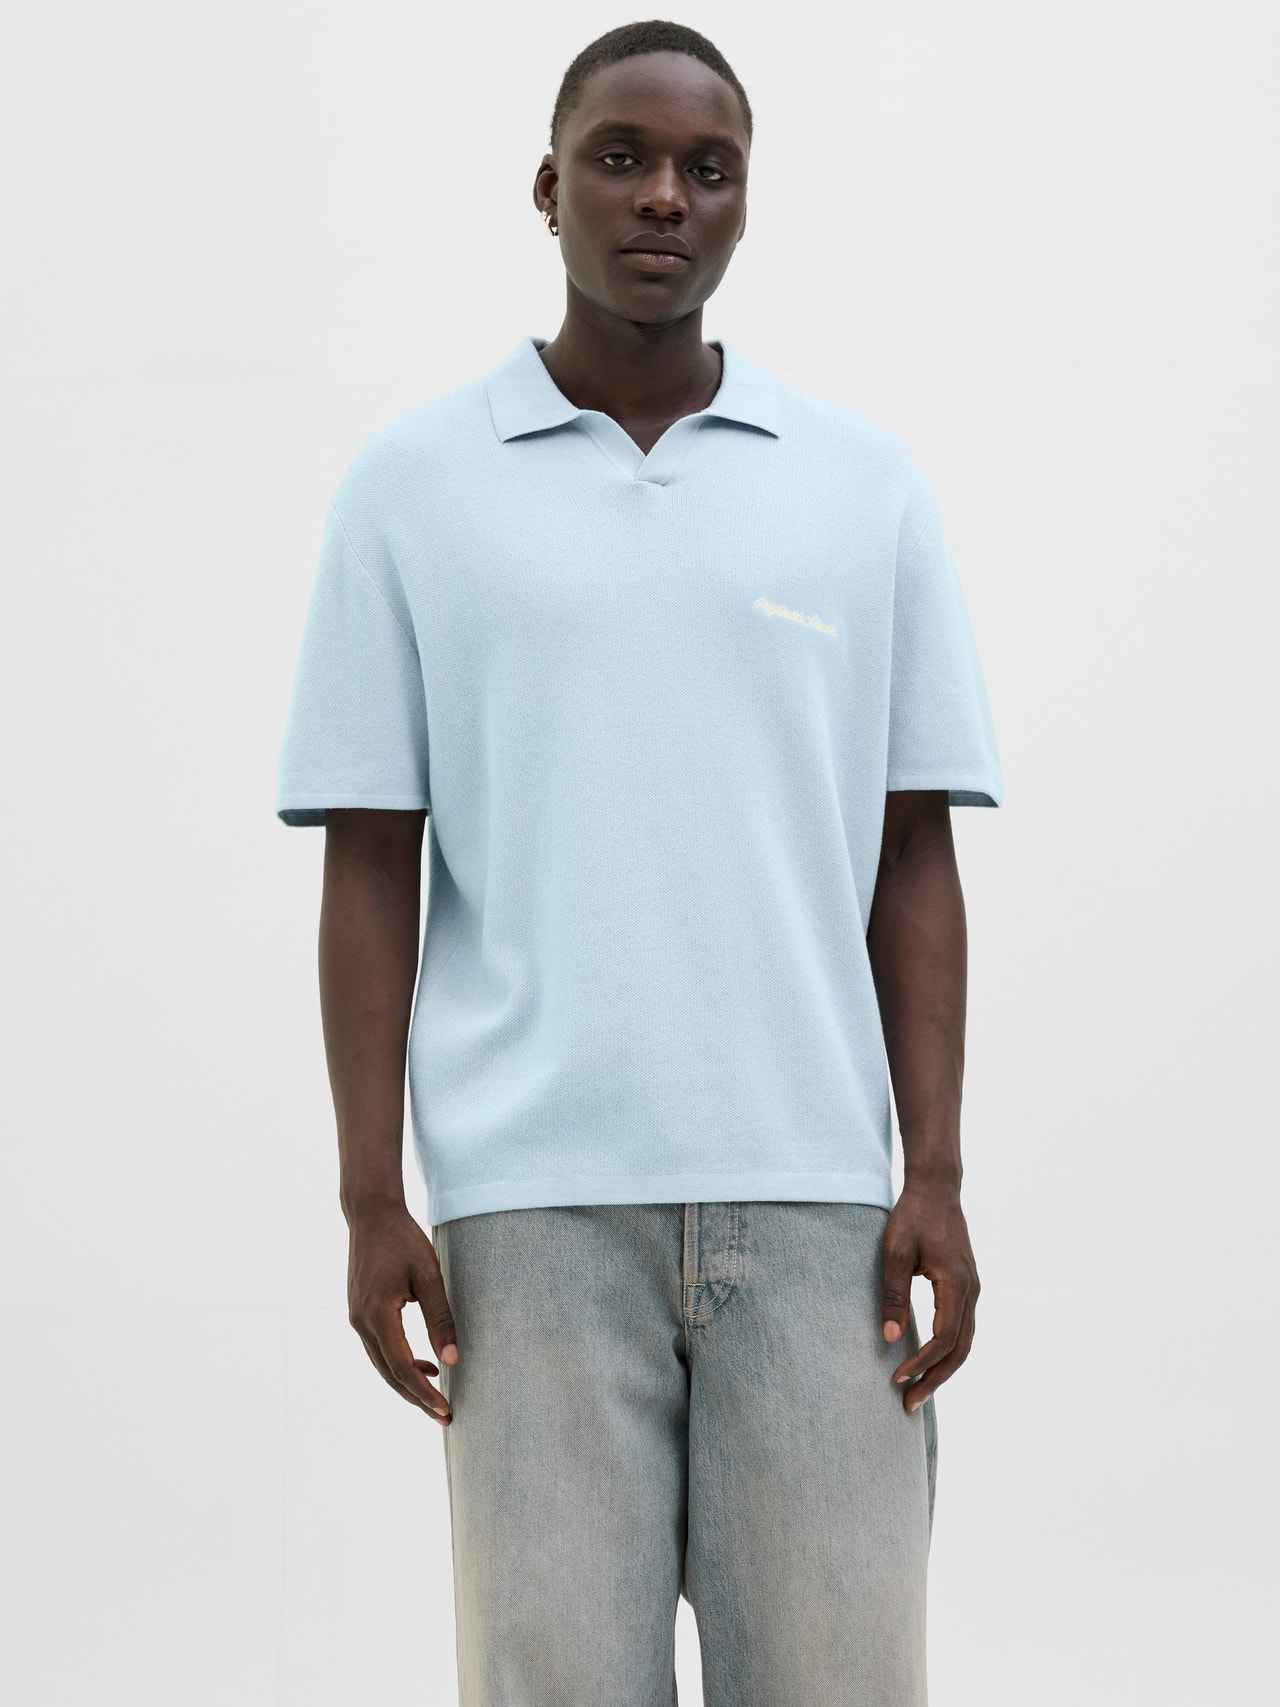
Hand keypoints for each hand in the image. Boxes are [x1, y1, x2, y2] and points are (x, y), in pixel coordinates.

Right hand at [346, 1202, 458, 1425]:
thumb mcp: (429, 1275)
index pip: (401, 1367)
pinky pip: (380, 1349)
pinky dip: (400, 1363)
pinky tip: (424, 1364)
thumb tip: (452, 1359)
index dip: (423, 1392)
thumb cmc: (403, 1240)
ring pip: (382, 1364)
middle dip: (416, 1398)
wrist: (371, 1215)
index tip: (444, 1409)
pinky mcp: (360, 1313)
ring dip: (408, 1383)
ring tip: (436, 1398)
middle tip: (445, 1416)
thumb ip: (440, 1317)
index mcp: (377, 1314)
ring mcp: (357, 1318)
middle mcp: (361, 1322)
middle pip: (389, 1373)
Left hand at [880, 1180, 978, 1411]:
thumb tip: (890, 1338)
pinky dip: (947, 1351)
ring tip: (917, 1391)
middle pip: (960, 1350)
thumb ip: (894, 1294)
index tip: (896, 1379)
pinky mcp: (965, 1287)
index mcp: (957, 1284)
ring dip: (943, 1369)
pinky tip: (927, 1362)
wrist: (936, 1189)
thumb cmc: (913, 1216)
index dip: (921, 1363)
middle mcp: (972, 1291)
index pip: (943, 1339)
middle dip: (936, 1379)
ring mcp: (972, 1289)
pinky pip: (961, 1328)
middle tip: (909, 1403)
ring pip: (964, 1342)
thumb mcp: (895, 1251)